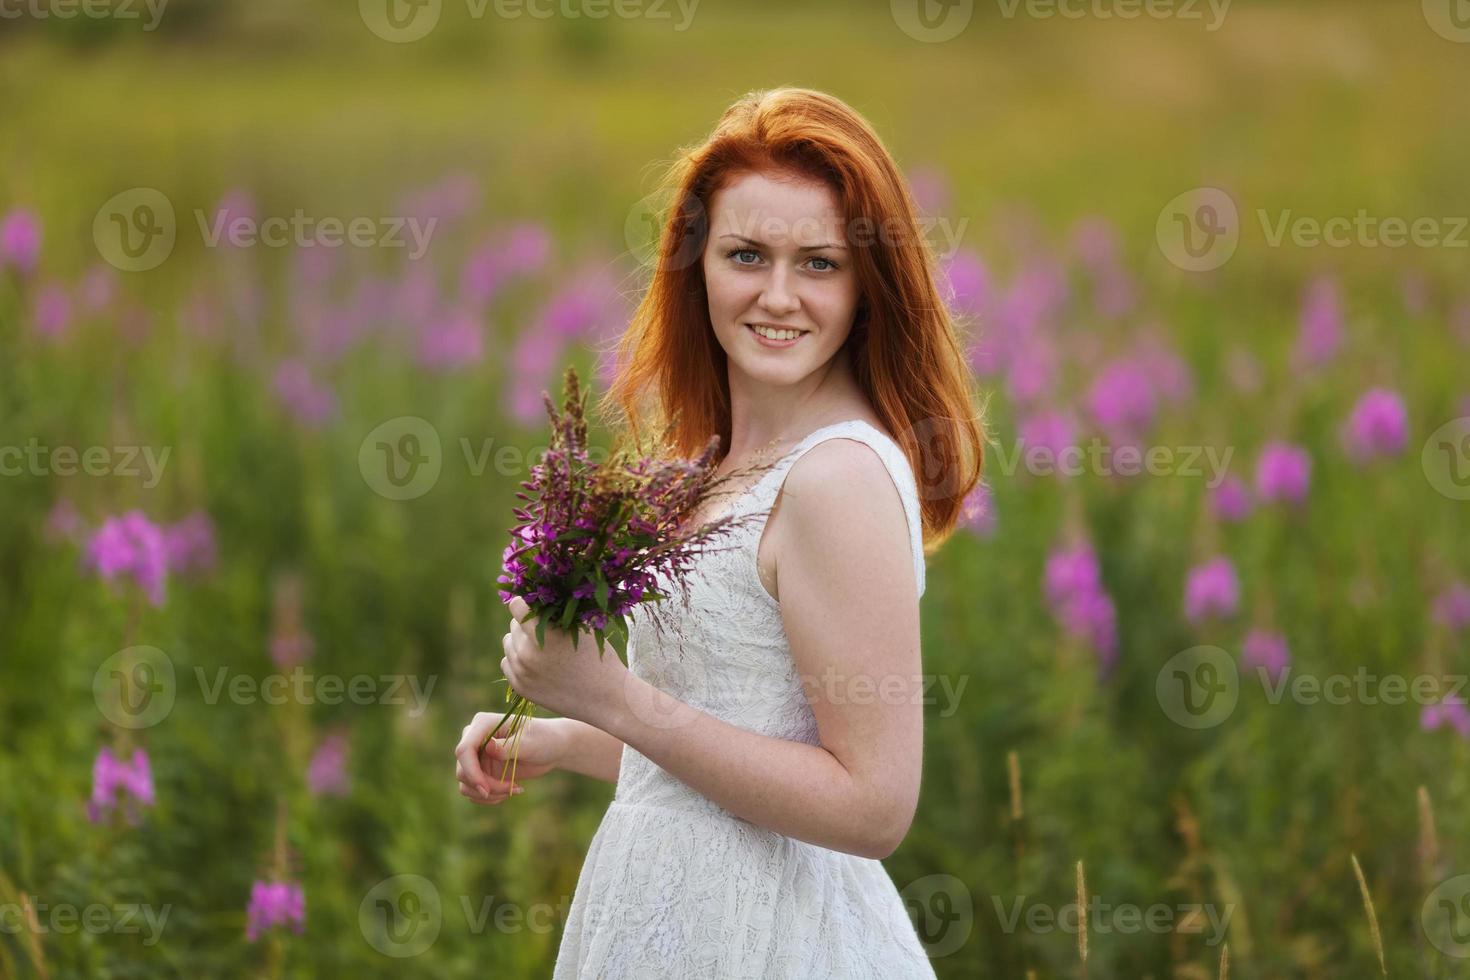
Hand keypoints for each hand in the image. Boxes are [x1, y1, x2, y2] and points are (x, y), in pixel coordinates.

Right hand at [454, 712, 566, 804]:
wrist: (551, 748)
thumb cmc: (544, 739)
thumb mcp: (530, 743)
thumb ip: (509, 746)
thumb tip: (487, 747)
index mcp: (483, 724)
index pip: (464, 750)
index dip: (471, 772)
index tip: (486, 790)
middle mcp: (474, 739)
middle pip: (462, 770)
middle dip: (485, 786)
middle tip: (510, 790)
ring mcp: (475, 756)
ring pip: (465, 784)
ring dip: (487, 795)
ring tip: (512, 791)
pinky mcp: (480, 771)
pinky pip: (472, 791)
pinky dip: (489, 798)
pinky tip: (510, 791)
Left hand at [500, 595, 629, 728]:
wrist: (605, 698)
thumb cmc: (597, 658)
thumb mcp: (579, 630)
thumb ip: (554, 616)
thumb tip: (534, 600)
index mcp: (544, 636)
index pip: (516, 607)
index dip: (526, 602)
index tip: (534, 604)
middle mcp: (527, 654)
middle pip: (513, 625)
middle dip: (527, 623)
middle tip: (546, 629)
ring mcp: (522, 673)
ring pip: (508, 643)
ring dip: (520, 641)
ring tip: (542, 646)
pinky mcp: (520, 687)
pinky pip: (507, 663)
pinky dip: (518, 659)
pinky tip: (537, 662)